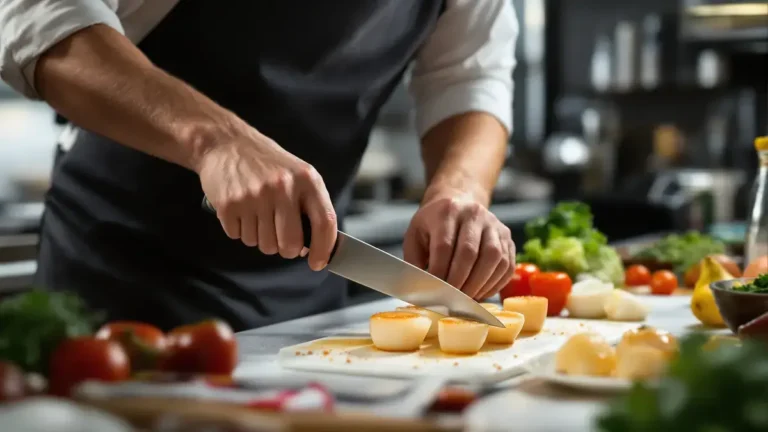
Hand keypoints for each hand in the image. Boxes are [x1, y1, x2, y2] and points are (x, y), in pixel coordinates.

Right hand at [196, 127, 336, 269]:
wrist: (225, 144)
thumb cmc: (267, 164)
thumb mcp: (298, 175)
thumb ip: (309, 206)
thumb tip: (314, 246)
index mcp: (306, 180)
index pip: (324, 223)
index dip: (323, 249)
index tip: (318, 263)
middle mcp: (282, 187)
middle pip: (290, 244)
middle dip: (286, 249)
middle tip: (280, 236)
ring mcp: (254, 196)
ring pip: (264, 245)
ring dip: (261, 237)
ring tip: (257, 213)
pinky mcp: (229, 205)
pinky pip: (240, 238)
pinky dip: (240, 230)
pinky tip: (241, 209)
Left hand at [403, 192, 514, 299]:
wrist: (458, 202)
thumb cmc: (433, 225)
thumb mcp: (415, 236)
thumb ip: (414, 261)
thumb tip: (419, 291)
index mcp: (447, 211)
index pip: (444, 246)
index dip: (440, 273)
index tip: (434, 292)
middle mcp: (474, 213)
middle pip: (470, 252)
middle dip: (459, 282)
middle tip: (451, 301)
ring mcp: (494, 224)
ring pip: (493, 258)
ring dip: (479, 285)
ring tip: (466, 299)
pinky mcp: (507, 237)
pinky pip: (507, 265)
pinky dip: (494, 284)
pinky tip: (480, 292)